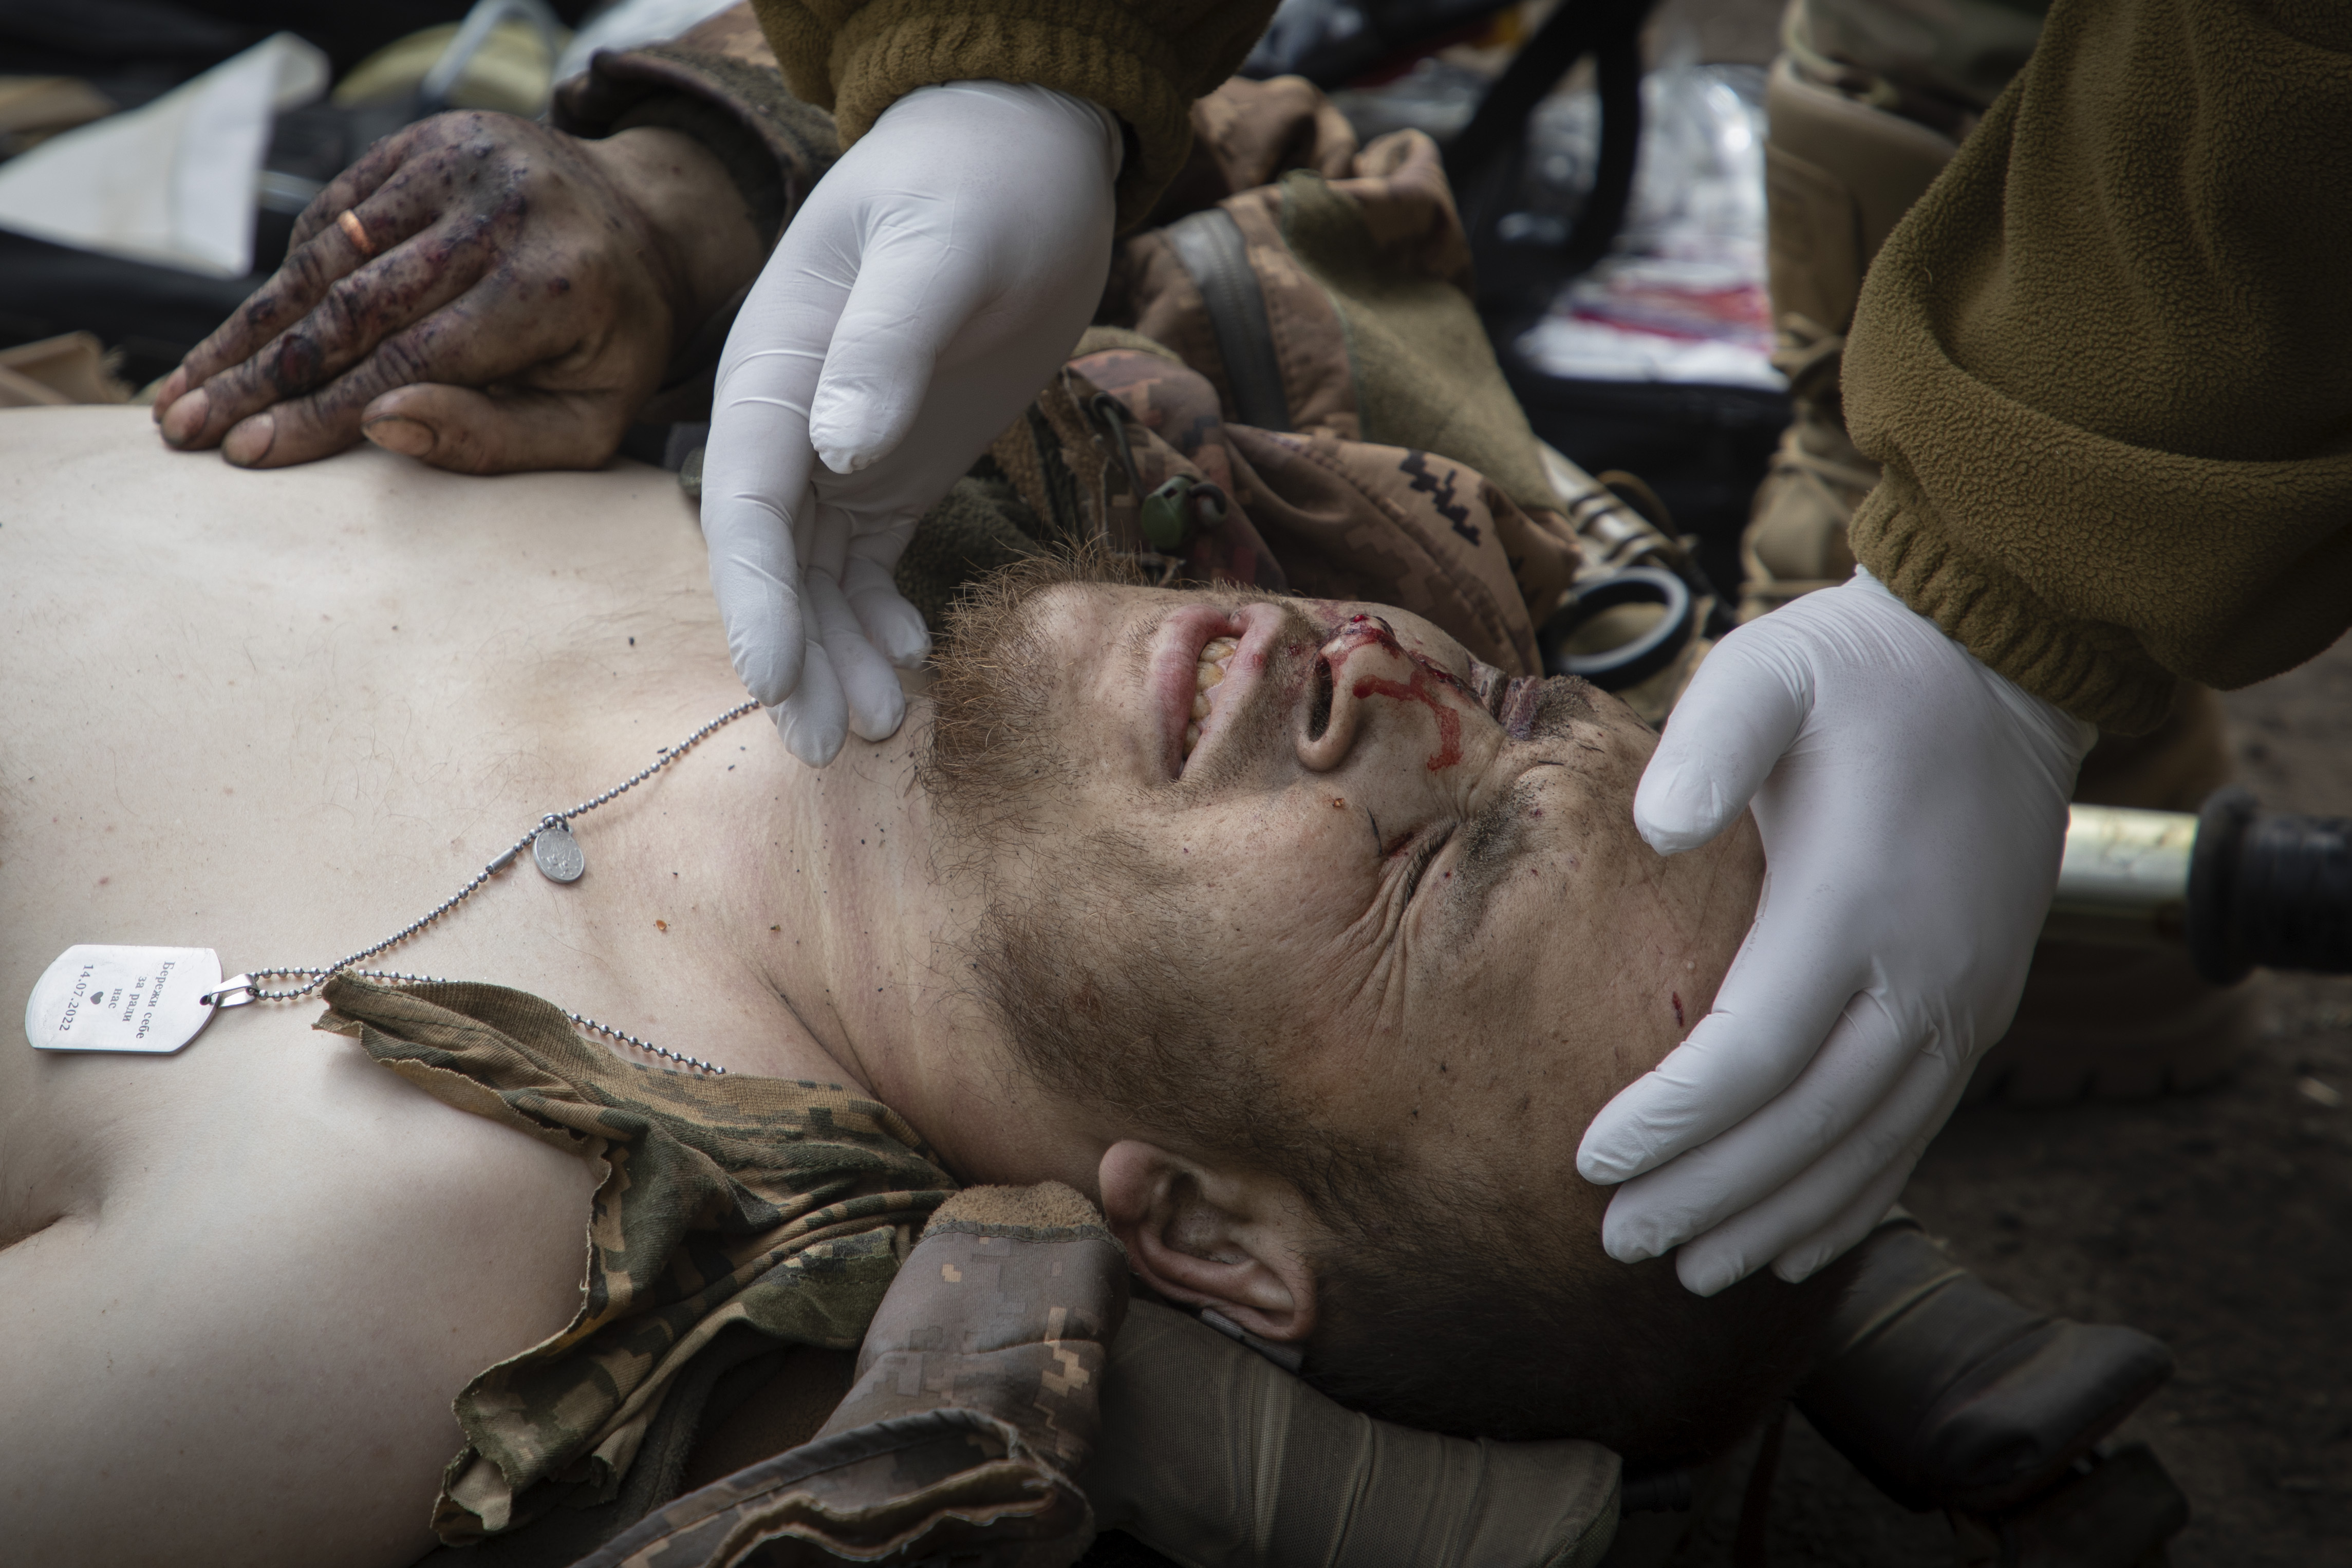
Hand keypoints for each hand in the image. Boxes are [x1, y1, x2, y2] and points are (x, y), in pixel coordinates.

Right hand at [152, 112, 762, 472]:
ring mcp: (460, 163)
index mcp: (551, 287)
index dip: (320, 412)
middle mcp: (501, 213)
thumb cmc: (618, 345)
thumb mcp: (591, 418)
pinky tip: (247, 330)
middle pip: (353, 307)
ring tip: (187, 386)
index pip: (410, 360)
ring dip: (249, 328)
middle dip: (259, 376)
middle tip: (184, 427)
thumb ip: (496, 437)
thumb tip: (382, 426)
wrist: (651, 228)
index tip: (247, 451)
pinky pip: (337, 215)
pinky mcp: (430, 140)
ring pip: (327, 256)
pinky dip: (290, 274)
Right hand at [701, 81, 1119, 764]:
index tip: (773, 679)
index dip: (754, 597)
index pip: (743, 501)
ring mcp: (839, 451)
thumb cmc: (975, 183)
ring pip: (820, 577)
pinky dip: (882, 619)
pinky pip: (870, 562)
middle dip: (795, 657)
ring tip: (885, 732)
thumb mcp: (938, 246)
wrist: (1016, 157)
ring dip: (841, 656)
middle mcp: (790, 421)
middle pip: (771, 560)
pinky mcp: (896, 469)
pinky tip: (911, 661)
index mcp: (773, 367)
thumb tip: (840, 446)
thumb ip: (886, 341)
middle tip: (832, 749)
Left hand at [1578, 570, 2094, 1294]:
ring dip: (1778, 1217)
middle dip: (1708, 1194)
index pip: (1752, 1051)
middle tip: (1619, 1241)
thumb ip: (1712, 741)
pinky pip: (1915, 1131)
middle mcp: (1919, 975)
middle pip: (1805, 1125)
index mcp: (1854, 904)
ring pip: (1866, 1148)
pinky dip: (1855, 1197)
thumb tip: (1655, 825)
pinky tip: (1798, 1243)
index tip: (1589, 1158)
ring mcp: (1960, 1002)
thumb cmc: (1858, 673)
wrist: (1997, 665)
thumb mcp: (1771, 672)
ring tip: (1695, 1267)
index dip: (1673, 1118)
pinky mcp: (1977, 1010)